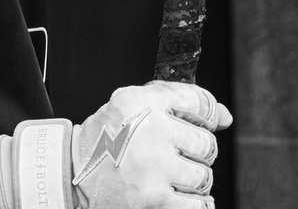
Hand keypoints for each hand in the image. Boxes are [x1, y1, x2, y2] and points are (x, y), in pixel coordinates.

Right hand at [0, 83, 230, 208]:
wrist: (73, 172)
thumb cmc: (107, 136)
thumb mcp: (133, 102)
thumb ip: (177, 99)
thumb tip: (224, 116)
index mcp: (142, 101)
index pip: (199, 102)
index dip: (209, 115)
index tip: (208, 122)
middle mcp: (149, 129)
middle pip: (205, 143)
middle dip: (198, 151)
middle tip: (179, 153)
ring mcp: (154, 167)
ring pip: (204, 175)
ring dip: (195, 178)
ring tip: (174, 175)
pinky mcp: (154, 199)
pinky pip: (198, 205)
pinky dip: (195, 202)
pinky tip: (180, 194)